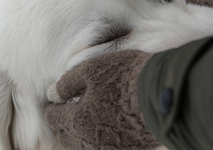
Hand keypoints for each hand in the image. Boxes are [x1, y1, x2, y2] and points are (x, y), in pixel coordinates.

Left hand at [45, 50, 160, 149]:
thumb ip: (68, 83)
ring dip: (77, 136)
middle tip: (63, 114)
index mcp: (78, 119)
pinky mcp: (128, 149)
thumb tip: (51, 94)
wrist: (161, 92)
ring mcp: (110, 148)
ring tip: (80, 124)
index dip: (52, 108)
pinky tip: (103, 130)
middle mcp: (91, 140)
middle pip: (67, 137)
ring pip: (84, 147)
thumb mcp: (92, 70)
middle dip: (61, 125)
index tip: (53, 103)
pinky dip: (97, 140)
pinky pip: (105, 149)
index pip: (55, 117)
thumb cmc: (125, 76)